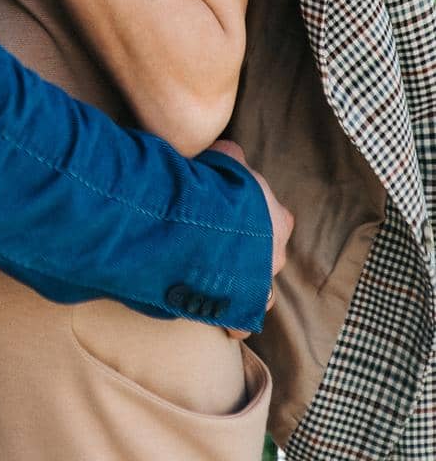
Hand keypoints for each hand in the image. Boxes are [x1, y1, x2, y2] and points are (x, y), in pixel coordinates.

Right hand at [206, 138, 294, 339]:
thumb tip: (231, 154)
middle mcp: (276, 256)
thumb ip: (232, 159)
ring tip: (221, 284)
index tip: (236, 215)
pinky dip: (233, 322)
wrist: (201, 226)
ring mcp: (261, 286)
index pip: (277, 220)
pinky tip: (219, 317)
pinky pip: (242, 323)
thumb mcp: (225, 159)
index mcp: (278, 220)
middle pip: (269, 258)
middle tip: (221, 248)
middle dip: (251, 256)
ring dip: (246, 290)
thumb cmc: (216, 188)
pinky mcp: (242, 310)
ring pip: (263, 295)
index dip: (255, 217)